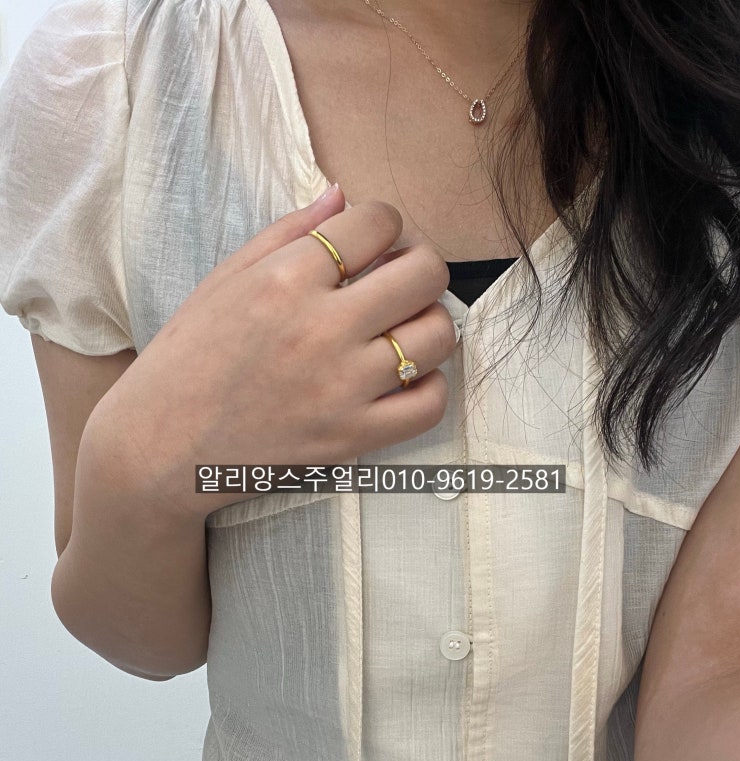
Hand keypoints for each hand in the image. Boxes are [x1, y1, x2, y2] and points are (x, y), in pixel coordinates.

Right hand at [98, 186, 456, 518]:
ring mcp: (341, 387)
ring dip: (430, 323)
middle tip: (401, 279)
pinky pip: (429, 405)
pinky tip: (406, 378)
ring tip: (404, 329)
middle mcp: (320, 329)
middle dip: (420, 265)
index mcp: (285, 279)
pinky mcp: (351, 437)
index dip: (385, 224)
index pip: (378, 222)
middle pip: (425, 274)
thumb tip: (342, 194)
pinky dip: (430, 386)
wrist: (161, 446)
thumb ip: (287, 232)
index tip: (375, 242)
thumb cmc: (186, 359)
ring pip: (437, 337)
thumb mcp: (224, 280)